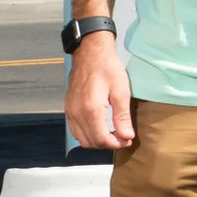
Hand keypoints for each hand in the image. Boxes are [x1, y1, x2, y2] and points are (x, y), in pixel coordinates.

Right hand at [64, 33, 132, 149]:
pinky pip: (75, 129)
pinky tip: (100, 127)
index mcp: (90, 110)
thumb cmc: (108, 67)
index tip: (128, 140)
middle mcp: (76, 114)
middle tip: (122, 137)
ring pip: (81, 138)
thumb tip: (127, 136)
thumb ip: (122, 116)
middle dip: (107, 144)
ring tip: (113, 133)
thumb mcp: (121, 90)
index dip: (116, 144)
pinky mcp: (68, 108)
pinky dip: (87, 134)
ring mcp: (70, 111)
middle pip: (90, 142)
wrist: (90, 52)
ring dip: (97, 140)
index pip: (101, 139)